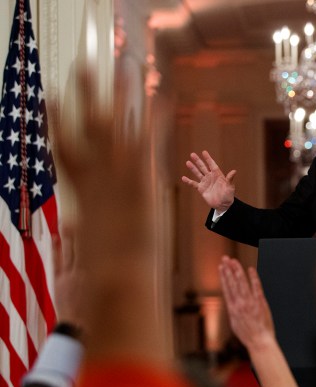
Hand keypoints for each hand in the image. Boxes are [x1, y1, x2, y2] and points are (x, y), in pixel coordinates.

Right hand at [54, 71, 162, 364]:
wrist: (117, 284)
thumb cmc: (100, 276)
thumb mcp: (83, 250)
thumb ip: (77, 234)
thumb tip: (73, 230)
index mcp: (81, 192)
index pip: (64, 148)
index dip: (54, 120)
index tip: (46, 96)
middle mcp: (96, 178)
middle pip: (85, 125)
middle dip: (83, 94)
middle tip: (80, 64)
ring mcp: (118, 178)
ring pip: (117, 125)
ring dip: (120, 93)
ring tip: (123, 64)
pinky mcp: (142, 182)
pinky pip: (149, 141)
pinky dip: (153, 117)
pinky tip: (160, 93)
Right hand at [182, 151, 235, 212]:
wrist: (223, 205)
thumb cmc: (228, 195)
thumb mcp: (230, 187)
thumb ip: (230, 179)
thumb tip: (234, 171)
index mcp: (217, 175)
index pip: (212, 165)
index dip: (208, 159)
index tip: (204, 152)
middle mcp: (210, 177)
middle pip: (203, 167)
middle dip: (198, 161)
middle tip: (192, 154)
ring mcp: (205, 182)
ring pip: (198, 173)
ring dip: (193, 168)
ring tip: (187, 162)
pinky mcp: (201, 189)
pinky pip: (194, 184)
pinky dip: (188, 181)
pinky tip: (183, 178)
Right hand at [218, 256, 275, 350]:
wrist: (259, 342)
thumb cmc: (248, 335)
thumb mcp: (235, 324)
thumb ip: (234, 312)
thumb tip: (232, 304)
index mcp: (233, 308)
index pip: (227, 288)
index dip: (224, 276)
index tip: (221, 267)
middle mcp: (240, 304)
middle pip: (233, 283)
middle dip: (228, 269)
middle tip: (225, 258)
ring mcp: (250, 302)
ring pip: (242, 283)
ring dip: (237, 270)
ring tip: (233, 261)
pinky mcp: (260, 303)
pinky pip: (256, 287)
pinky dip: (253, 278)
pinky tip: (250, 269)